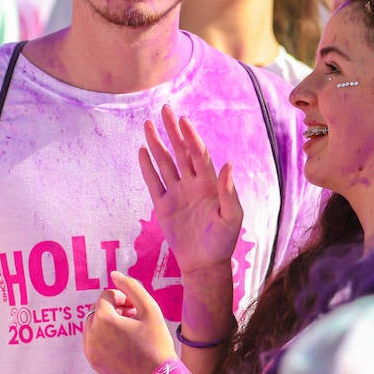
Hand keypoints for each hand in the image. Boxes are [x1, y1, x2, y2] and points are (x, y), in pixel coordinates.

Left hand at [83, 271, 177, 373]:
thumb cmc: (156, 340)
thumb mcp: (149, 308)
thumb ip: (131, 287)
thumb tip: (114, 274)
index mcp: (103, 319)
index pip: (106, 296)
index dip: (123, 298)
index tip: (137, 309)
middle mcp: (91, 334)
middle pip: (98, 310)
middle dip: (114, 310)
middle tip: (134, 318)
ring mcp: (90, 350)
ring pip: (94, 326)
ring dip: (108, 323)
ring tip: (129, 331)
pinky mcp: (94, 363)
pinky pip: (93, 342)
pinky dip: (104, 339)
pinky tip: (123, 345)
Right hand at [139, 105, 243, 277]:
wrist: (204, 264)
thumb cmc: (222, 241)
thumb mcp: (232, 217)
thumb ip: (228, 191)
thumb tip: (227, 164)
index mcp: (209, 183)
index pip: (198, 154)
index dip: (191, 137)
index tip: (183, 120)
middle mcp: (192, 183)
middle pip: (180, 152)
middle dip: (172, 131)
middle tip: (164, 110)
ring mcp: (176, 193)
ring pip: (164, 163)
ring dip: (156, 144)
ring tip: (148, 125)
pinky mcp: (162, 206)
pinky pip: (153, 182)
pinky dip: (147, 167)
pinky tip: (141, 151)